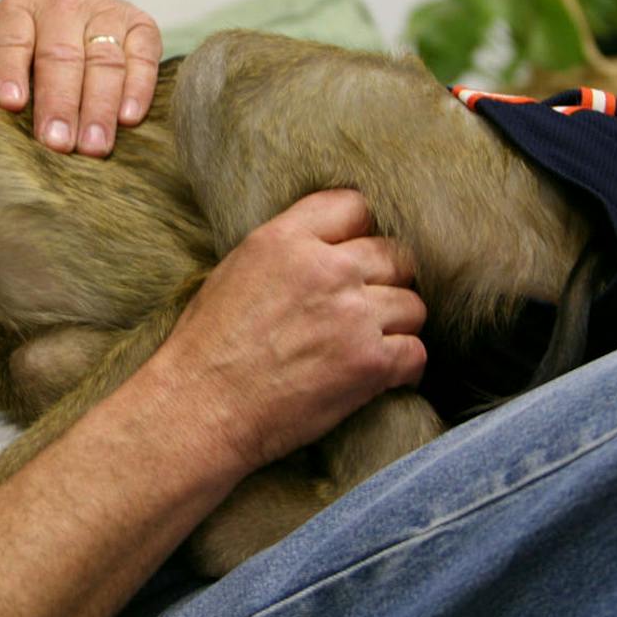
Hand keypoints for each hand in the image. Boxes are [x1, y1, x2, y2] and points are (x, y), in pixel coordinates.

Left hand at [0, 0, 161, 155]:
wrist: (73, 22)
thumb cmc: (17, 54)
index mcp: (11, 14)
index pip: (8, 38)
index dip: (8, 70)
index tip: (8, 104)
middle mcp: (58, 5)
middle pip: (58, 54)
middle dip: (58, 101)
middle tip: (56, 145)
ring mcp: (101, 13)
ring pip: (102, 59)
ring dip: (98, 106)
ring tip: (94, 148)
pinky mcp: (139, 26)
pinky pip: (144, 54)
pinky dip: (138, 85)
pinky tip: (129, 118)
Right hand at [153, 189, 427, 474]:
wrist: (201, 410)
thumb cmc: (206, 348)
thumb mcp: (235, 271)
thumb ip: (287, 249)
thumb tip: (325, 246)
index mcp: (286, 240)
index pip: (353, 206)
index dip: (359, 232)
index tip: (353, 255)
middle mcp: (327, 270)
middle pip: (394, 255)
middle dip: (384, 280)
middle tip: (366, 305)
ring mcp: (353, 316)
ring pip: (413, 305)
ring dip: (397, 325)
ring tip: (371, 343)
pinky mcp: (370, 363)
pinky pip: (416, 352)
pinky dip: (403, 366)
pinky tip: (381, 373)